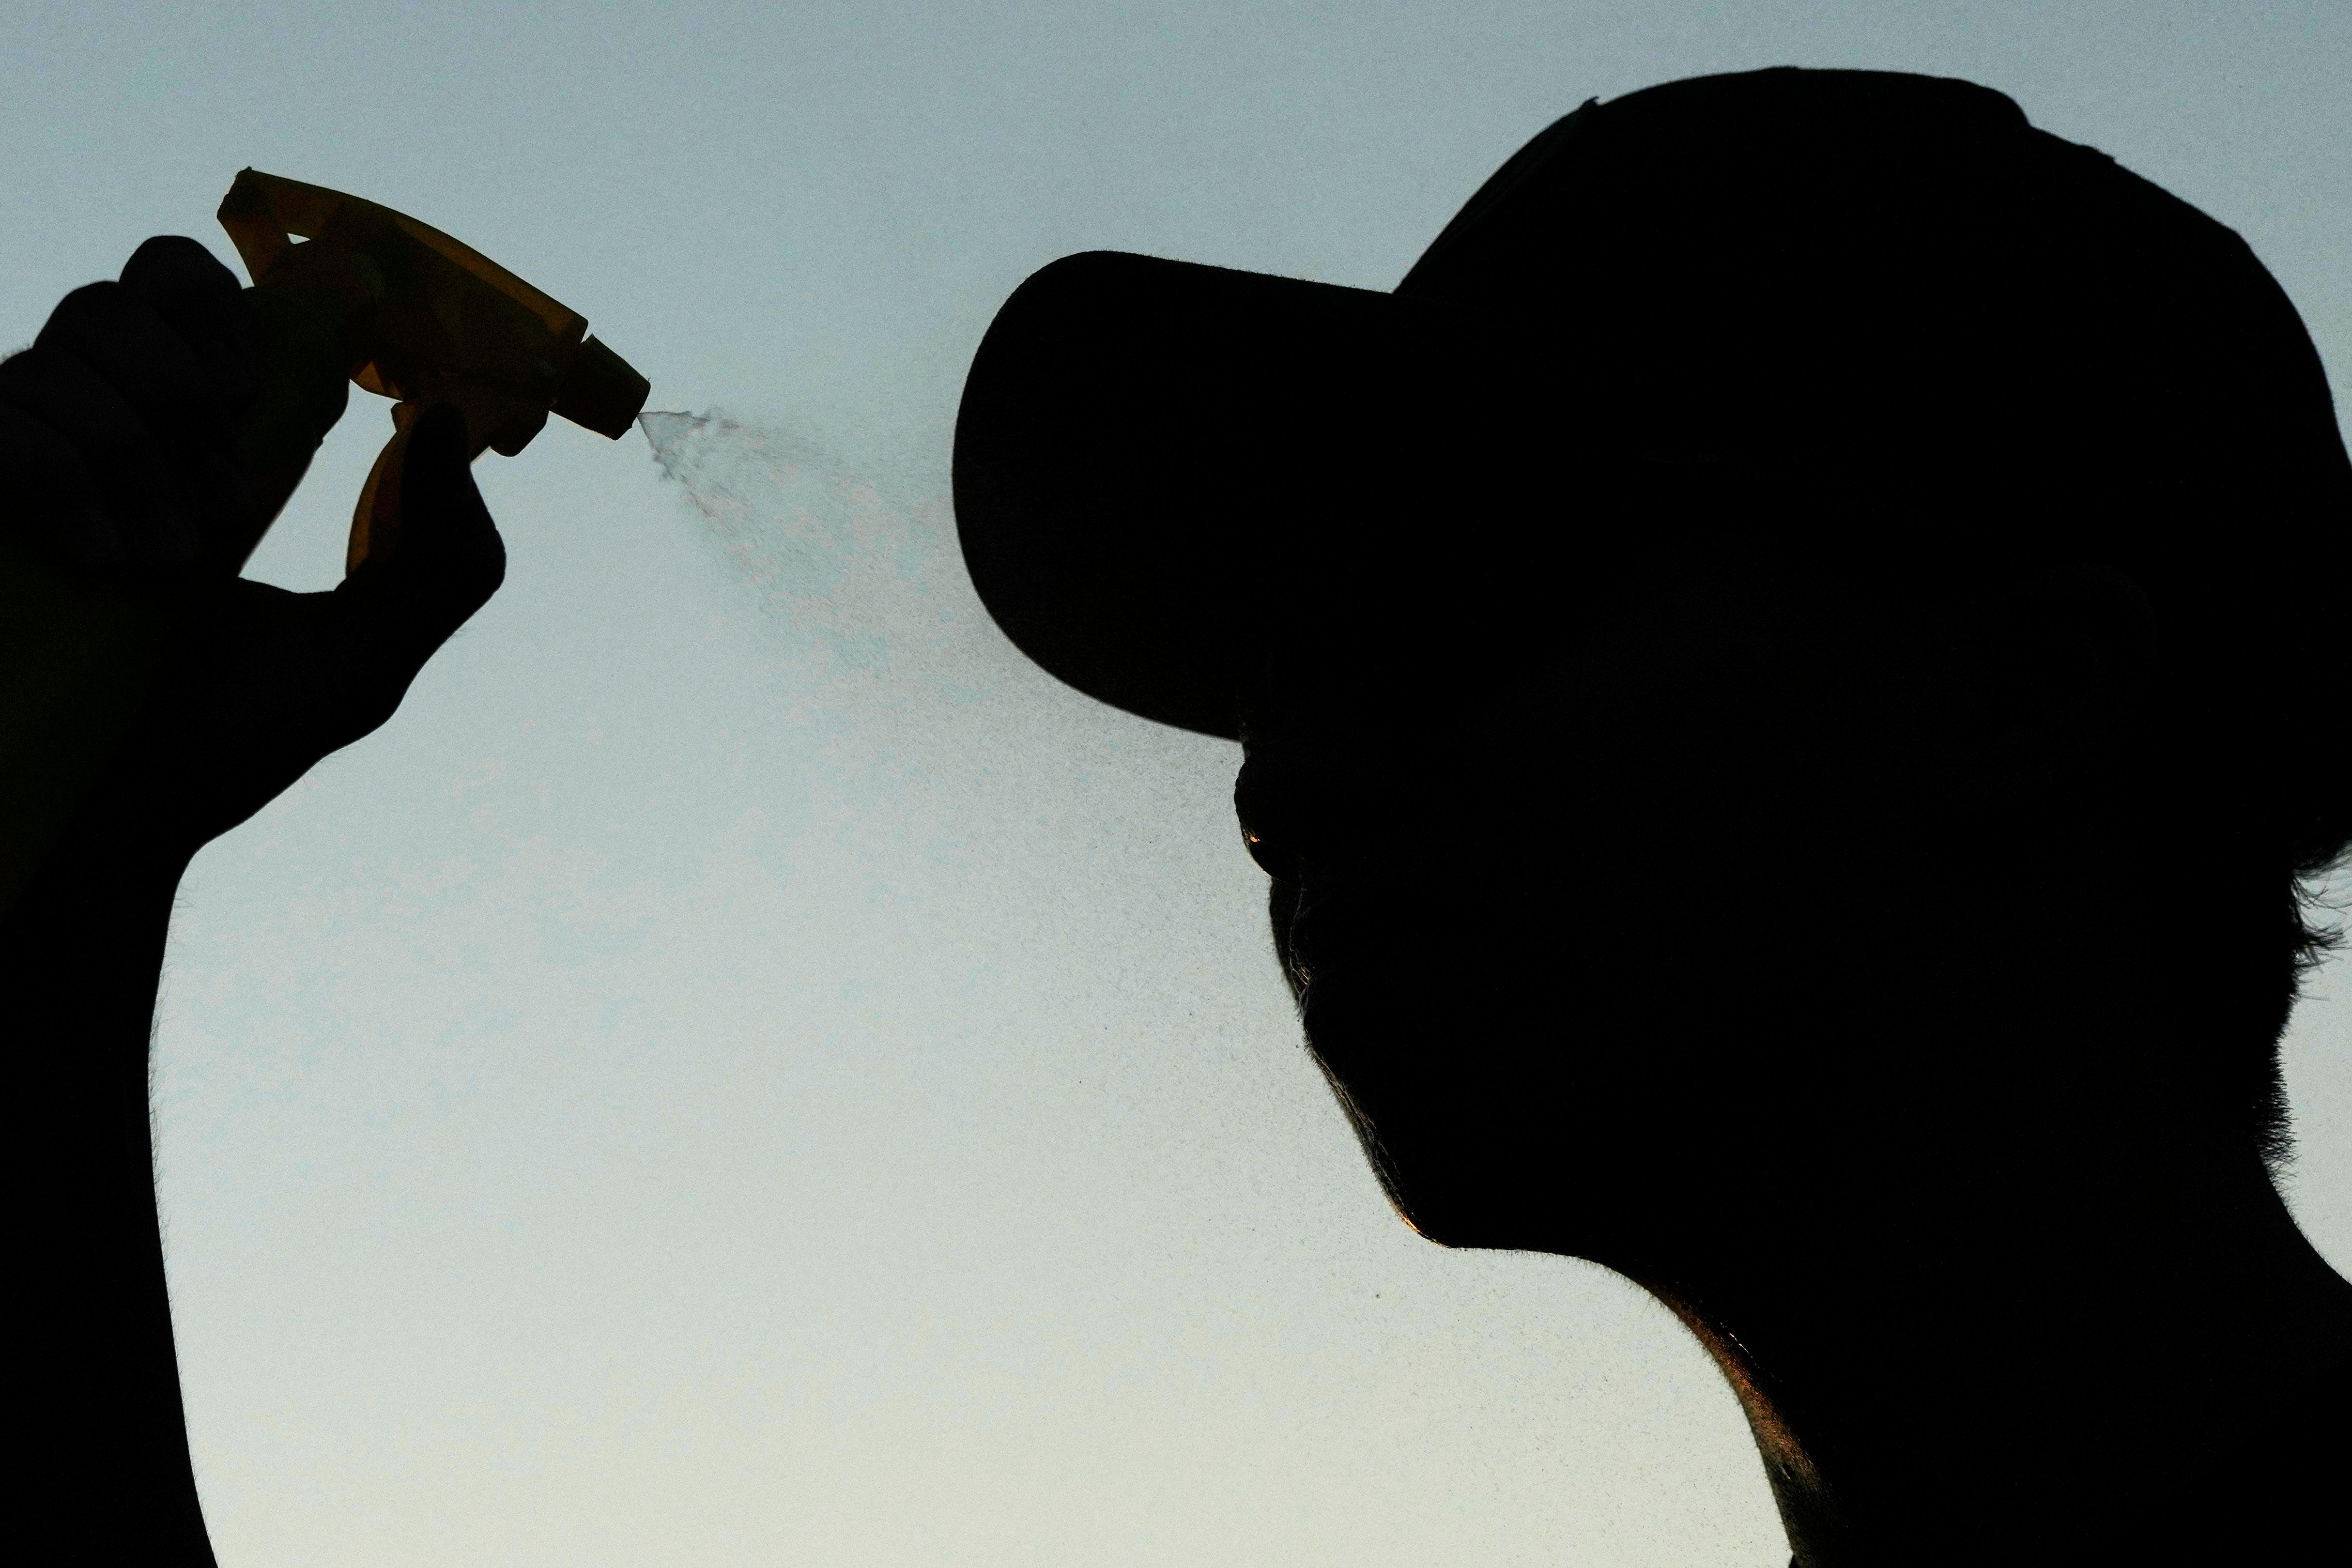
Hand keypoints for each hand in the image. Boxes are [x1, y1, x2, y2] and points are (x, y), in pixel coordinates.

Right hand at [0, 237, 505, 886]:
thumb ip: (448, 558)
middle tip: (229, 503)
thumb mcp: (368, 654)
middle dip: (202, 386)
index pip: (192, 285)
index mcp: (189, 437)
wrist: (109, 824)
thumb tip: (451, 423)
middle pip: (142, 286)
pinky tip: (106, 565)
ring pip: (77, 341)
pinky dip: (73, 488)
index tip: (267, 386)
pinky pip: (13, 425)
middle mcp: (99, 417)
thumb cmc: (228, 738)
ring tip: (166, 566)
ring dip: (147, 458)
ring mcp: (22, 443)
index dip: (235, 305)